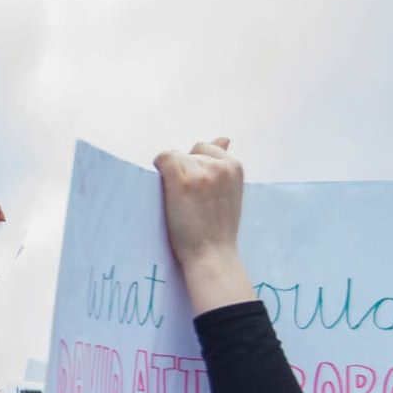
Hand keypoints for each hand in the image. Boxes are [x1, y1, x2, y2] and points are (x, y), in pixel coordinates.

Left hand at [154, 138, 253, 313]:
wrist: (211, 255)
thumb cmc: (217, 226)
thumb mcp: (229, 190)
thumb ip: (224, 162)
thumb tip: (224, 137)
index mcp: (235, 166)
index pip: (206, 149)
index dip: (196, 167)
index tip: (197, 192)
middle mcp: (219, 165)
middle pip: (189, 153)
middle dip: (185, 170)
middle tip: (191, 202)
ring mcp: (200, 172)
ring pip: (175, 157)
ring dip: (172, 175)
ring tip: (183, 203)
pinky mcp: (181, 181)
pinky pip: (162, 158)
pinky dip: (158, 169)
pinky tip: (164, 189)